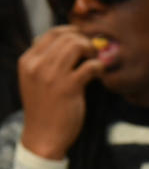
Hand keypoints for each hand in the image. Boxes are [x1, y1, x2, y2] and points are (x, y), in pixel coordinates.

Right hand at [17, 26, 107, 160]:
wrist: (43, 136)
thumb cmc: (44, 109)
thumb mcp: (35, 81)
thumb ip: (45, 63)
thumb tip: (65, 46)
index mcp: (27, 60)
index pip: (51, 34)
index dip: (72, 33)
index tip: (83, 40)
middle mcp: (37, 65)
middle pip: (66, 37)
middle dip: (84, 41)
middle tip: (94, 53)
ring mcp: (51, 76)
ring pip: (76, 46)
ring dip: (92, 51)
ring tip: (97, 62)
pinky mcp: (68, 88)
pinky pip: (89, 67)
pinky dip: (99, 67)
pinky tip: (100, 74)